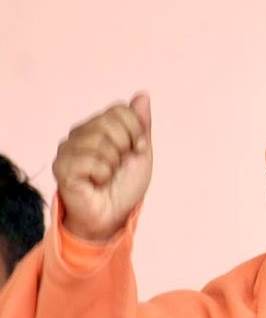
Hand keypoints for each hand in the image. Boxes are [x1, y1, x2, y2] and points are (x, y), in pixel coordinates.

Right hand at [53, 94, 152, 240]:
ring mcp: (68, 149)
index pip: (120, 110)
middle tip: (120, 165)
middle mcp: (80, 133)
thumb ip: (141, 124)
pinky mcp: (62, 167)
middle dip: (126, 147)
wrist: (114, 215)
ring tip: (106, 175)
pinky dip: (102, 174)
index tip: (137, 150)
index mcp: (99, 126)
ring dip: (113, 164)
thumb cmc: (125, 185)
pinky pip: (90, 160)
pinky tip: (96, 182)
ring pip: (100, 141)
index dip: (136, 131)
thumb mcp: (141, 152)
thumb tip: (143, 95)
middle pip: (111, 123)